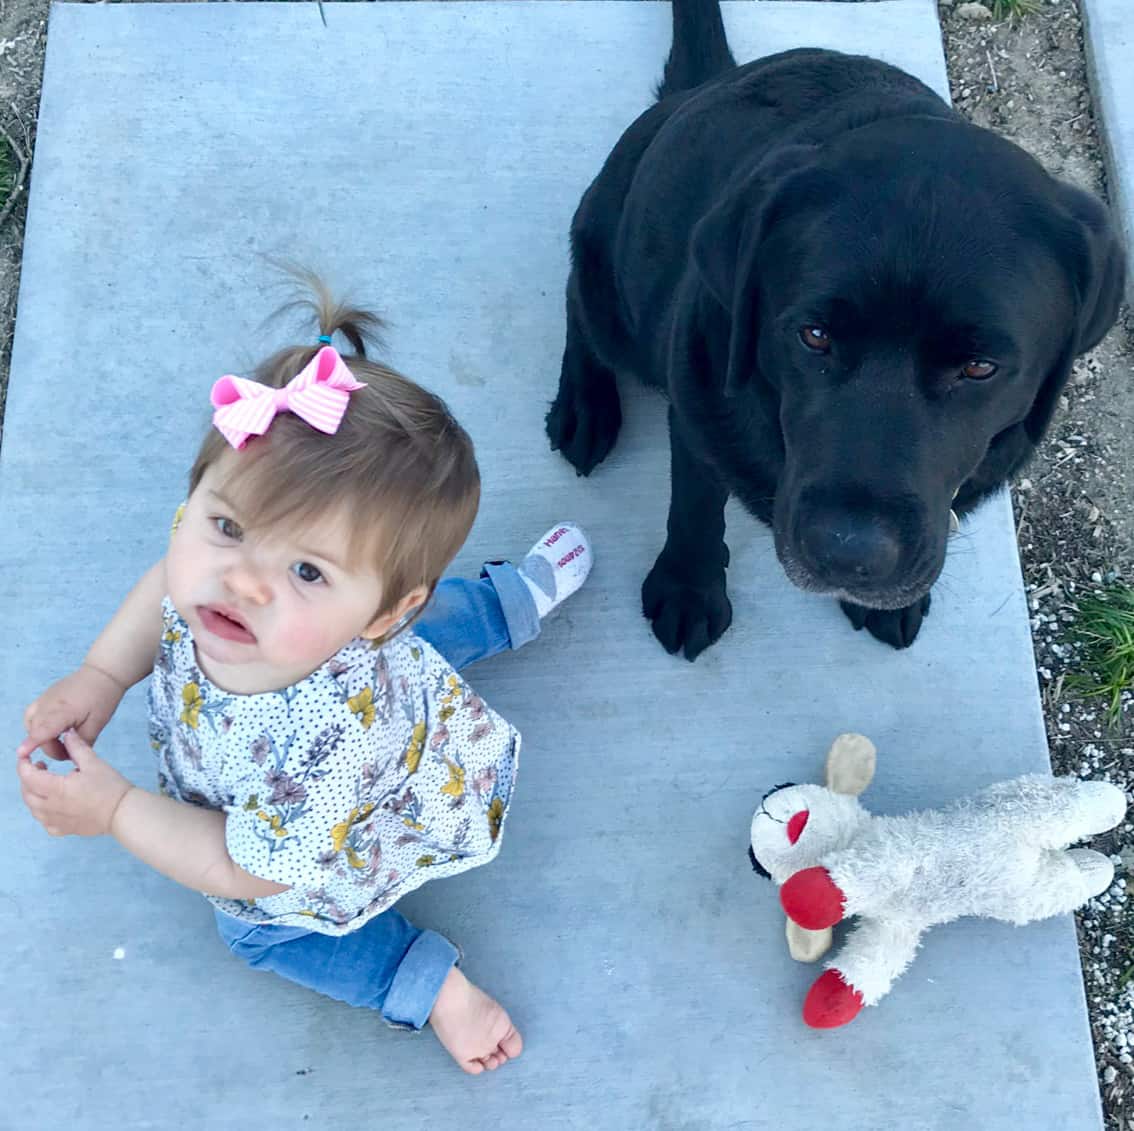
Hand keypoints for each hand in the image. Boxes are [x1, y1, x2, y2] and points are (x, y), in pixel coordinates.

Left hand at [17, 730, 132, 836]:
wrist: (122, 812)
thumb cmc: (109, 787)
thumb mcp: (94, 762)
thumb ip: (77, 747)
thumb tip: (67, 734)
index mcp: (55, 789)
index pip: (27, 776)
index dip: (23, 764)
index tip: (27, 756)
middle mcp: (50, 807)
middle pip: (27, 792)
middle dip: (28, 778)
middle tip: (41, 766)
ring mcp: (55, 821)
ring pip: (33, 808)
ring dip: (33, 794)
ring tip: (46, 784)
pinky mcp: (63, 830)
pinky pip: (44, 822)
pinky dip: (42, 811)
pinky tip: (53, 804)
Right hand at [18, 663, 127, 761]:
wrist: (102, 674)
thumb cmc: (102, 698)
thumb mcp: (97, 724)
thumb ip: (81, 742)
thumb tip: (70, 755)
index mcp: (62, 711)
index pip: (42, 730)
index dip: (31, 743)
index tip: (22, 754)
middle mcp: (47, 705)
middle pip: (37, 732)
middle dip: (51, 747)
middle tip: (70, 750)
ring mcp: (43, 699)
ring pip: (31, 725)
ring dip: (42, 736)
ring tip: (62, 738)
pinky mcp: (43, 697)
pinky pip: (31, 715)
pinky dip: (37, 726)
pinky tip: (52, 729)